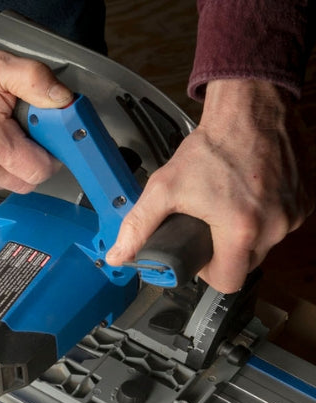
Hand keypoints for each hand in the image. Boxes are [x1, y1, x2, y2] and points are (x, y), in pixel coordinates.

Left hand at [106, 79, 312, 292]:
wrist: (251, 107)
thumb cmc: (212, 145)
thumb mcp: (164, 188)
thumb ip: (138, 226)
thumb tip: (118, 256)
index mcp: (241, 229)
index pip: (227, 282)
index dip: (208, 274)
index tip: (199, 256)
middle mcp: (274, 225)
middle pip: (245, 265)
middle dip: (225, 254)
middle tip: (208, 230)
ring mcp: (294, 212)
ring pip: (265, 245)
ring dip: (246, 236)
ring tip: (228, 211)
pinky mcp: (305, 199)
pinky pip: (282, 223)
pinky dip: (266, 218)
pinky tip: (249, 200)